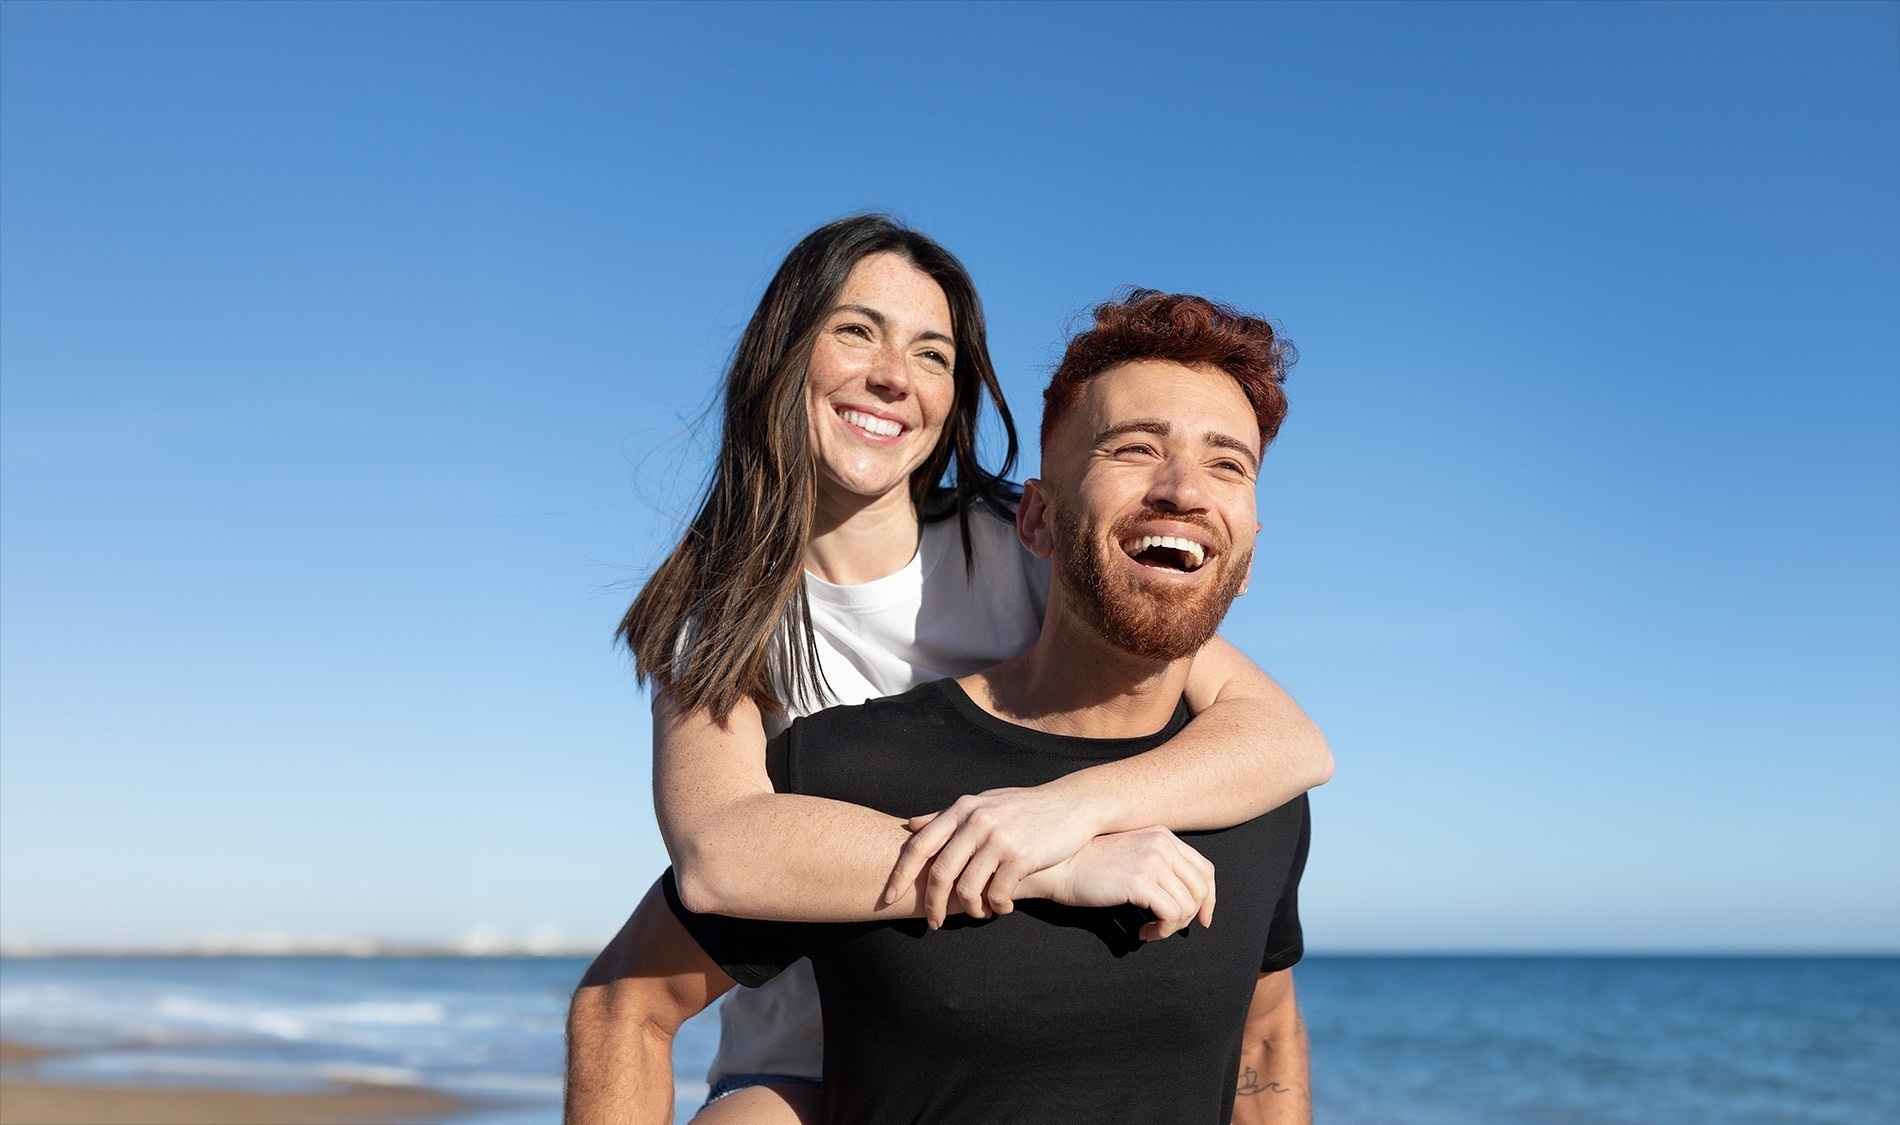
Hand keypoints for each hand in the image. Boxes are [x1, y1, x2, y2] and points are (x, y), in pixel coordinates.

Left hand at [882, 785, 1107, 929]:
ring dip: (970, 910)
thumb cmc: (1023, 807)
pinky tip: (1003, 908)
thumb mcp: (982, 803)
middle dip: (932, 905)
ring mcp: (999, 839)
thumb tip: (910, 824)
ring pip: (968, 889)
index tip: (887, 897)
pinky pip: (998, 894)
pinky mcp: (1021, 857)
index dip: (900, 874)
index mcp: (962, 809)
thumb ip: (945, 816)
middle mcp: (976, 822)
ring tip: (978, 913)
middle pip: (939, 874)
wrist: (1072, 805)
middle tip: (933, 922)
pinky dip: (998, 907)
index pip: (919, 845)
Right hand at [1032, 826, 1216, 940]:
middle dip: (1191, 916)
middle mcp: (1163, 844)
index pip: (1205, 869)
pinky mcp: (1140, 882)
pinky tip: (1142, 933)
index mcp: (1163, 835)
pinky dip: (1161, 931)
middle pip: (1201, 889)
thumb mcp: (1131, 853)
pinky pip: (1171, 915)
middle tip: (1168, 929)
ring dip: (1171, 927)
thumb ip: (1158, 864)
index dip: (1208, 898)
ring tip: (1151, 931)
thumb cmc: (1089, 865)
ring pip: (1187, 906)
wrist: (1060, 865)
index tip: (1202, 918)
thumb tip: (1184, 896)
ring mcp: (1153, 861)